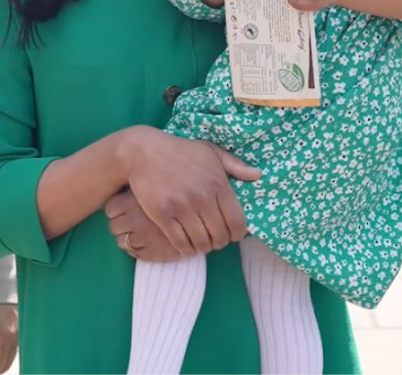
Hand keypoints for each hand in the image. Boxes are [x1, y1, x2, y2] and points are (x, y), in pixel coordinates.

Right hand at [119, 128, 256, 257]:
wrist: (144, 152)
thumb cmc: (180, 151)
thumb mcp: (210, 151)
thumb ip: (235, 164)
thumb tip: (257, 175)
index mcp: (218, 184)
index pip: (236, 221)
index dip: (237, 234)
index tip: (233, 236)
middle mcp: (202, 198)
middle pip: (219, 235)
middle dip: (220, 243)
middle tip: (215, 241)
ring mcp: (182, 207)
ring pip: (201, 242)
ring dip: (203, 248)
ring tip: (202, 245)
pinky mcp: (163, 215)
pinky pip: (180, 242)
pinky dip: (186, 250)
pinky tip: (187, 247)